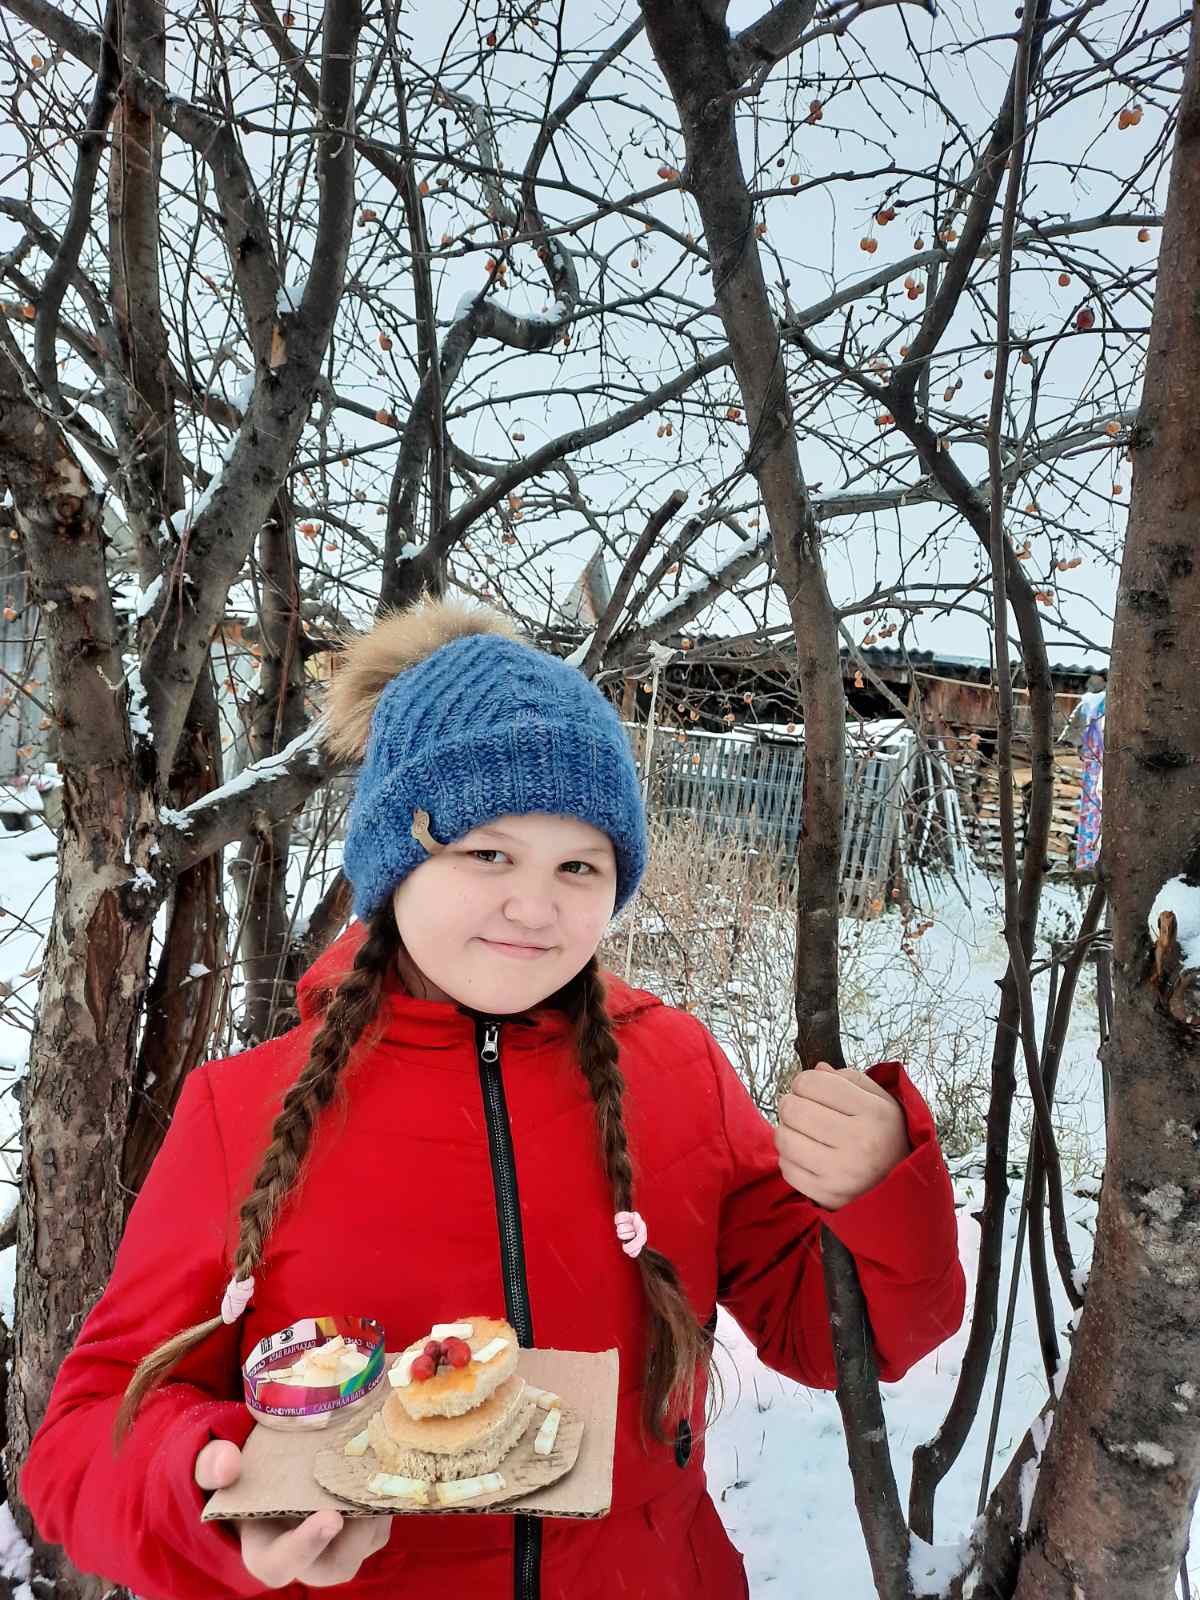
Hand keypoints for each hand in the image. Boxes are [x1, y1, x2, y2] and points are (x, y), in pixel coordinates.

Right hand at [195, 1439, 391, 1587]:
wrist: (269, 1466)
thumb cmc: (240, 1475)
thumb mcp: (216, 1468)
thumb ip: (214, 1466)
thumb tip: (227, 1465)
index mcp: (264, 1552)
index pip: (281, 1565)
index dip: (305, 1546)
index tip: (329, 1519)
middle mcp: (306, 1557)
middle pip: (336, 1567)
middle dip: (356, 1540)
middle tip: (369, 1505)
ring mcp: (337, 1544)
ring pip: (366, 1543)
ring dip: (378, 1516)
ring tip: (383, 1476)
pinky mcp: (361, 1527)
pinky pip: (380, 1523)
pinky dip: (388, 1499)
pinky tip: (389, 1466)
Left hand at [775, 1061, 910, 1209]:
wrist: (902, 1188)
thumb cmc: (885, 1138)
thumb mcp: (882, 1101)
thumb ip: (851, 1079)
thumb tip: (817, 1069)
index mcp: (875, 1114)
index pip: (812, 1083)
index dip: (803, 1081)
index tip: (809, 1089)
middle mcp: (860, 1143)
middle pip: (793, 1109)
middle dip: (791, 1104)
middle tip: (801, 1109)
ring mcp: (842, 1173)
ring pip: (784, 1138)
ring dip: (788, 1131)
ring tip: (802, 1132)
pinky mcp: (826, 1196)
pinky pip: (786, 1168)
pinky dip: (790, 1158)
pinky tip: (807, 1156)